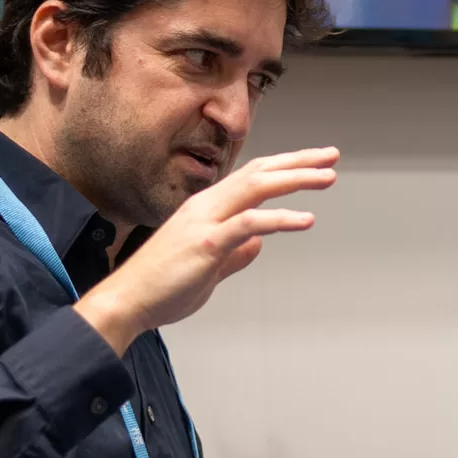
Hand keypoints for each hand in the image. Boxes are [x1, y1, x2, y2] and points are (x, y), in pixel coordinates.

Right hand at [73, 148, 337, 353]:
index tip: (313, 164)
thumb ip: (234, 254)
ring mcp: (206, 221)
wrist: (127, 301)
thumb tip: (258, 245)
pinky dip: (281, 218)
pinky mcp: (208, 242)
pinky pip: (250, 223)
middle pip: (259, 172)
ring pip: (257, 187)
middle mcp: (206, 205)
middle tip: (331, 156)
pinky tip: (306, 220)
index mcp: (206, 208)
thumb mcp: (207, 267)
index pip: (251, 177)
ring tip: (327, 178)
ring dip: (296, 180)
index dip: (284, 168)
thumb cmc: (162, 287)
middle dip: (298, 162)